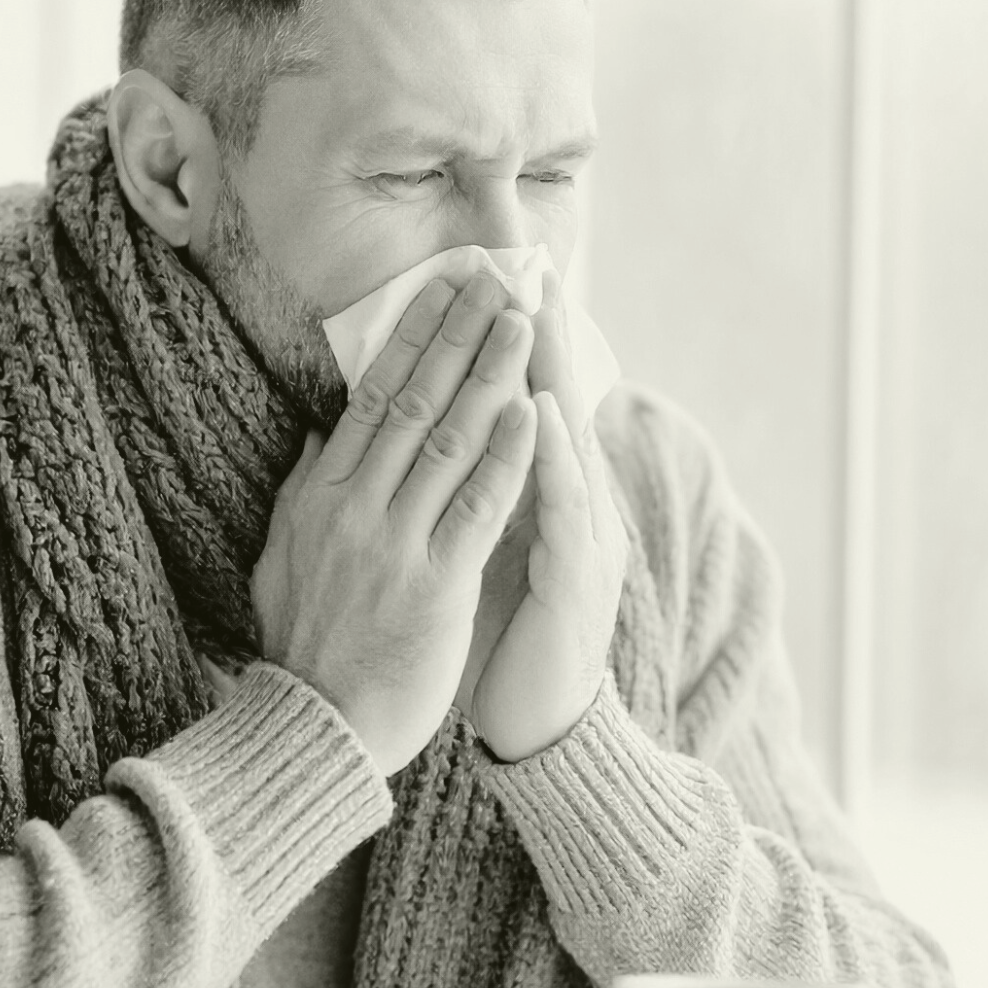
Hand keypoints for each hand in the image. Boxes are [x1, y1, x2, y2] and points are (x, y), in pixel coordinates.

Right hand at [251, 273, 538, 774]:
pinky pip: (476, 508)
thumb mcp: (282, 557)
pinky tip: (532, 413)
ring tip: (521, 324)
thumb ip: (304, 492)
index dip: (412, 337)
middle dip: (457, 335)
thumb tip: (323, 434)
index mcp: (320, 498)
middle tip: (494, 282)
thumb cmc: (305, 647)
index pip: (373, 398)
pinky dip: (506, 457)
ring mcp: (394, 545)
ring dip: (490, 377)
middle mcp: (354, 509)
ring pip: (449, 442)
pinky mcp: (435, 586)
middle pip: (414, 402)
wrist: (313, 729)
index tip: (442, 290)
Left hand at [468, 271, 627, 761]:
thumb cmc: (500, 635)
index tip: (479, 278)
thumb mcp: (469, 550)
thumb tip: (409, 441)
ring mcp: (578, 537)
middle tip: (517, 265)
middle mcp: (564, 504)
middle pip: (547, 400)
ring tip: (532, 314)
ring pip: (563, 441)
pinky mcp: (577, 578)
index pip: (514, 401)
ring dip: (548, 373)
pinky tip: (544, 416)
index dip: (497, 342)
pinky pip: (564, 509)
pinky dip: (554, 459)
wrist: (538, 723)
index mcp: (532, 495)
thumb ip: (452, 493)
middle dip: (530, 332)